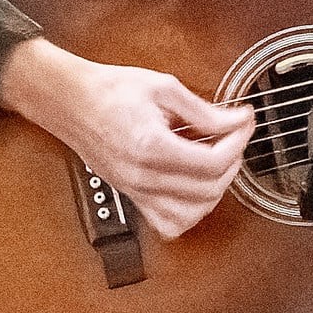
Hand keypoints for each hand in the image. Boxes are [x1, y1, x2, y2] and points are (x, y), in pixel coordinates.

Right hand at [0, 36, 249, 244]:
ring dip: (213, 193)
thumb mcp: (164, 88)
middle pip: (208, 189)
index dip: (237, 142)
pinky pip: (167, 224)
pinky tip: (194, 190)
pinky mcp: (131, 195)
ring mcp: (135, 190)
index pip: (212, 161)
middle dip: (232, 162)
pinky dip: (189, 214)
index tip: (242, 123)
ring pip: (191, 215)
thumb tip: (237, 121)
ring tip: (216, 164)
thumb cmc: (109, 91)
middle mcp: (142, 176)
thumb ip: (204, 110)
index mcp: (151, 146)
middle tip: (233, 137)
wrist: (70, 101)